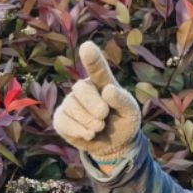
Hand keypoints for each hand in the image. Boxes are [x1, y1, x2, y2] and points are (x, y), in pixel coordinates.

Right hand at [51, 43, 142, 163]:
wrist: (114, 145)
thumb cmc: (124, 122)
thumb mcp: (131, 112)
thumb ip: (122, 100)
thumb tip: (107, 91)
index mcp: (102, 82)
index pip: (97, 68)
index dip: (92, 59)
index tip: (87, 47)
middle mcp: (84, 89)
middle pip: (81, 89)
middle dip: (94, 106)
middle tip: (104, 117)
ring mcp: (70, 103)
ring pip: (71, 107)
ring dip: (89, 122)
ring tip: (99, 128)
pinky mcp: (61, 118)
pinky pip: (63, 121)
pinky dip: (78, 131)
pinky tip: (89, 134)